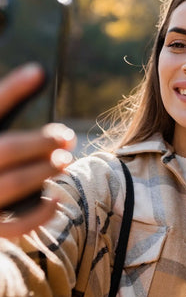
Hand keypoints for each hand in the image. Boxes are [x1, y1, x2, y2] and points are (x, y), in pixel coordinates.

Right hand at [0, 64, 75, 237]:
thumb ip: (10, 110)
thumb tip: (40, 72)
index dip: (13, 90)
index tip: (41, 70)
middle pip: (6, 149)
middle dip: (42, 141)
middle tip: (68, 136)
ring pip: (12, 183)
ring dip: (45, 170)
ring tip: (65, 159)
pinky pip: (15, 226)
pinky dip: (39, 214)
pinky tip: (56, 198)